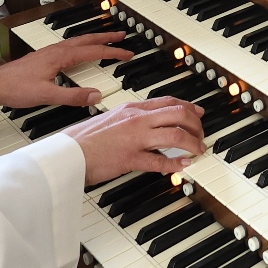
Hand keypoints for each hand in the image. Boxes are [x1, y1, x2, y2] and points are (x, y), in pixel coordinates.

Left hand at [0, 31, 136, 108]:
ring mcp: (50, 52)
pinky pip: (69, 46)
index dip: (113, 52)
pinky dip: (82, 45)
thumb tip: (95, 95)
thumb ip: (72, 97)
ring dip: (94, 39)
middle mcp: (57, 50)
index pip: (94, 51)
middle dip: (106, 37)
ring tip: (106, 40)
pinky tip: (79, 51)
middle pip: (87, 39)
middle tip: (122, 35)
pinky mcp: (44, 57)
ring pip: (78, 41)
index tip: (127, 53)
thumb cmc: (16, 87)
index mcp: (61, 56)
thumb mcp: (47, 95)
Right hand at [68, 96, 206, 185]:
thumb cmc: (83, 139)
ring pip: (175, 135)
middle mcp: (136, 120)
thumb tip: (147, 124)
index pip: (168, 101)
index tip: (198, 113)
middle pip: (178, 114)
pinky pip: (160, 161)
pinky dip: (176, 164)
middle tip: (201, 135)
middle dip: (196, 124)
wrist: (66, 153)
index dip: (189, 107)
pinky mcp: (131, 158)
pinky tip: (184, 166)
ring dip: (192, 144)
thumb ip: (129, 119)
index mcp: (131, 108)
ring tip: (198, 150)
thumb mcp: (110, 119)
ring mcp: (135, 138)